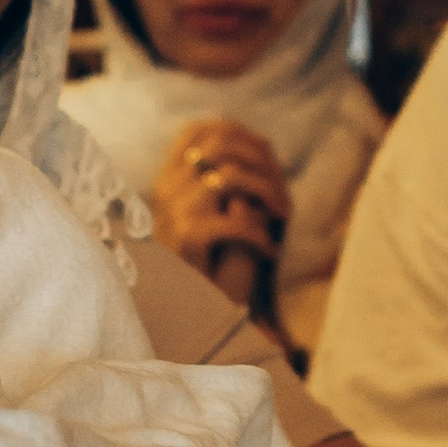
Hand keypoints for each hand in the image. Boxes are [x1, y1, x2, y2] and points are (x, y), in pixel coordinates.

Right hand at [150, 124, 290, 292]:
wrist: (200, 315)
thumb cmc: (219, 263)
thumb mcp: (226, 210)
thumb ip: (233, 177)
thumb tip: (259, 143)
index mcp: (169, 179)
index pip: (197, 131)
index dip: (236, 136)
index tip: (267, 159)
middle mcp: (166, 189)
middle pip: (219, 146)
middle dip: (261, 164)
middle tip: (282, 197)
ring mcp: (173, 212)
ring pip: (229, 176)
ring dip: (266, 195)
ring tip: (280, 218)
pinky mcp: (186, 238)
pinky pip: (235, 219)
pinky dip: (260, 235)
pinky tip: (269, 251)